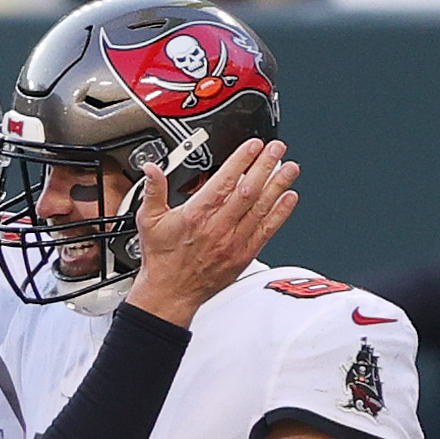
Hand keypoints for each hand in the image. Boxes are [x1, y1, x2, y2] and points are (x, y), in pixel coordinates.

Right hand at [127, 138, 299, 328]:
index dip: (242, 159)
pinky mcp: (243, 254)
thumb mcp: (149, 221)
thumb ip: (152, 191)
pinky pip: (266, 230)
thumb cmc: (162, 258)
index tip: (253, 145)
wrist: (171, 293)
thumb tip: (151, 169)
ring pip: (261, 207)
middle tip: (277, 148)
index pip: (224, 179)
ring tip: (290, 167)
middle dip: (266, 165)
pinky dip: (280, 213)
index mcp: (196, 214)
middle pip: (249, 189)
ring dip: (278, 185)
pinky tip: (289, 198)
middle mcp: (217, 226)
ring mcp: (233, 241)